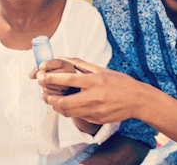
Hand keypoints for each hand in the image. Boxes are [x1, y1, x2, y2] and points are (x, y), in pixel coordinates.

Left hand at [35, 57, 149, 124]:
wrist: (137, 100)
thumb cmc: (119, 81)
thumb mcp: (101, 70)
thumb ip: (81, 65)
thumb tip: (63, 58)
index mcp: (94, 80)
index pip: (67, 79)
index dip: (50, 78)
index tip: (39, 75)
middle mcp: (94, 96)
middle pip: (63, 102)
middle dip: (49, 98)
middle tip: (42, 93)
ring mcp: (95, 110)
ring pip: (67, 112)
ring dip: (56, 107)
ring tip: (50, 100)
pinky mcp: (96, 120)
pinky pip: (77, 116)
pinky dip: (68, 111)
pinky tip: (64, 106)